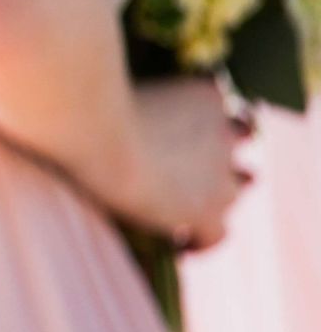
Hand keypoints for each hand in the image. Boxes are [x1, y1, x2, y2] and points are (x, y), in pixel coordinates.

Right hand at [86, 77, 244, 250]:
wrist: (97, 130)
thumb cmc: (91, 100)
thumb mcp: (125, 86)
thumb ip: (144, 96)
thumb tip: (117, 93)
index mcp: (207, 96)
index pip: (223, 108)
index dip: (209, 120)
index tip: (186, 129)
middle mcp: (225, 133)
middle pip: (240, 144)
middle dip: (222, 153)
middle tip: (192, 167)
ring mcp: (220, 174)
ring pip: (234, 191)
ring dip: (213, 196)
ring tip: (183, 209)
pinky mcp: (204, 210)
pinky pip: (217, 234)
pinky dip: (200, 240)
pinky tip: (176, 246)